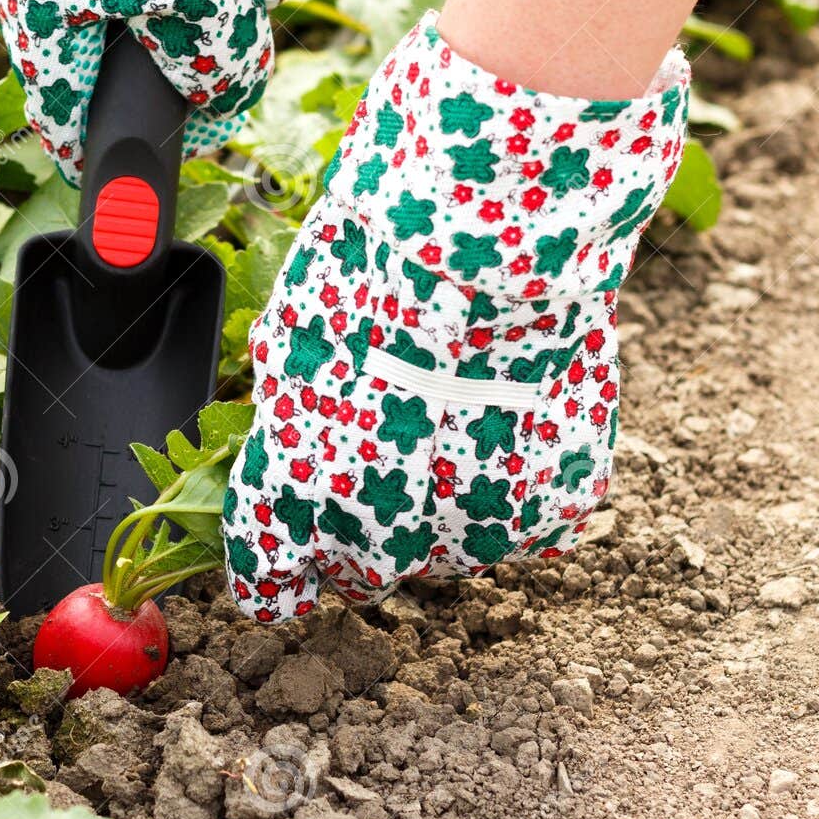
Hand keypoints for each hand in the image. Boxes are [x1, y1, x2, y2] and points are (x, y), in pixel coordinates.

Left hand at [220, 13, 690, 622]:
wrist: (488, 232)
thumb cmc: (374, 267)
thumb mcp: (291, 340)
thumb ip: (290, 421)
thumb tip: (286, 440)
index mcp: (293, 497)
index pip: (268, 586)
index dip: (278, 573)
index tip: (287, 559)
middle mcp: (374, 535)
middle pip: (363, 575)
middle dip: (363, 534)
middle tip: (387, 453)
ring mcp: (470, 532)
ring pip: (448, 554)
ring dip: (447, 507)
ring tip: (460, 412)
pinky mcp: (550, 509)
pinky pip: (526, 524)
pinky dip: (517, 485)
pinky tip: (512, 415)